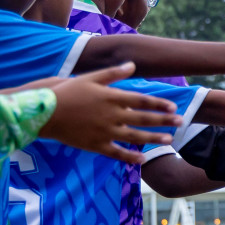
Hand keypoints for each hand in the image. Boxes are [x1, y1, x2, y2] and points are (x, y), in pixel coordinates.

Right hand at [39, 64, 182, 165]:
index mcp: (111, 97)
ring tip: (170, 140)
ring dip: (154, 138)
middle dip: (164, 121)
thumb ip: (113, 73)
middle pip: (143, 119)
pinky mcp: (95, 145)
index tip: (173, 107)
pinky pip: (116, 153)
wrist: (43, 112)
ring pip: (134, 136)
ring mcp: (104, 132)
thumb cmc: (66, 91)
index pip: (141, 100)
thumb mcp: (90, 78)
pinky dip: (130, 157)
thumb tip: (132, 65)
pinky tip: (143, 158)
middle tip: (181, 122)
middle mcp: (111, 115)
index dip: (159, 104)